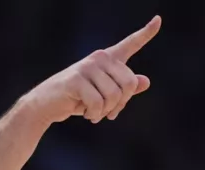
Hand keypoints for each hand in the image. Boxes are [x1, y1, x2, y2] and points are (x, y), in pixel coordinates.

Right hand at [25, 16, 160, 125]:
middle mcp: (99, 58)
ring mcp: (87, 67)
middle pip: (129, 83)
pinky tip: (87, 115)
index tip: (159, 20)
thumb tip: (145, 81)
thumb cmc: (76, 100)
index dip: (146, 33)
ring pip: (114, 95)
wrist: (46, 106)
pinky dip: (95, 114)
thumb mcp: (103, 96)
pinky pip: (98, 102)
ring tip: (95, 114)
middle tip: (110, 114)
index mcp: (108, 59)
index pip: (130, 44)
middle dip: (121, 104)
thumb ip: (124, 89)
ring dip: (106, 111)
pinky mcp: (76, 79)